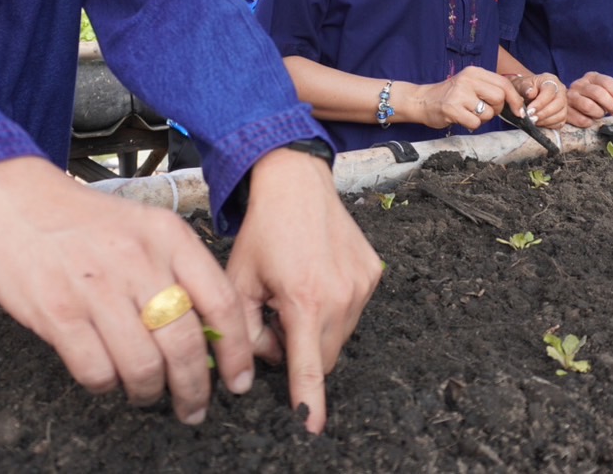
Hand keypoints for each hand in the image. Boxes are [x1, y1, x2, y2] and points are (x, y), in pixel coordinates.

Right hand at [0, 157, 252, 424]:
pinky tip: (106, 376)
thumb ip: (180, 271)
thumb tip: (210, 335)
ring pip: (143, 366)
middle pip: (184, 344)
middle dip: (194, 388)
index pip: (220, 302)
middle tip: (193, 406)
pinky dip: (105, 385)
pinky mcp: (58, 312)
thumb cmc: (87, 221)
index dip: (236, 351)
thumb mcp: (147, 227)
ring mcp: (97, 287)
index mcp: (169, 236)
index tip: (238, 380)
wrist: (18, 199)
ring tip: (146, 392)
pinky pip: (96, 371)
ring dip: (148, 392)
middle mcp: (138, 260)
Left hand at [226, 146, 380, 432]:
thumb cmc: (263, 231)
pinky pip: (353, 311)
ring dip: (317, 330)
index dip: (309, 401)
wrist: (297, 184)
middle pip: (324, 356)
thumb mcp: (239, 281)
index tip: (312, 428)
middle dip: (300, 353)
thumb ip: (242, 332)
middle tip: (275, 318)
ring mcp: (362, 285)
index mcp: (304, 301)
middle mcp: (341, 296)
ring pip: (340, 335)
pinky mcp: (373, 274)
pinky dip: (333, 307)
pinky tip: (314, 277)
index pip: (309, 367)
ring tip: (295, 292)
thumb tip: (255, 367)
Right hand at [408, 66, 523, 130]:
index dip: (515, 99)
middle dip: (496, 109)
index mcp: (474, 72)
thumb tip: (517, 104)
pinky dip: (472, 125)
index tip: (519, 111)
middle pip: (499, 98)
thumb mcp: (470, 84)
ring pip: (488, 113)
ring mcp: (459, 94)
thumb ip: (490, 88)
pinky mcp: (452, 109)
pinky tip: (462, 119)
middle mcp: (468, 80)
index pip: (504, 84)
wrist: (423, 100)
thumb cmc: (451, 95)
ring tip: (470, 114)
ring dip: (483, 119)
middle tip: (484, 110)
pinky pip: (475, 123)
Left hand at [505, 73, 567, 129]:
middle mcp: (560, 90)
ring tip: (533, 121)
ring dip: (546, 120)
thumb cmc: (525, 88)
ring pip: (561, 114)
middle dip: (544, 113)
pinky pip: (560, 122)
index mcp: (551, 80)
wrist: (527, 92)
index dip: (540, 103)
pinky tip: (539, 123)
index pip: (550, 91)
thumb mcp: (521, 84)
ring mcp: (563, 102)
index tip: (529, 111)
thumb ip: (525, 87)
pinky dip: (549, 125)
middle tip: (531, 118)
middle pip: (559, 103)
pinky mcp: (563, 113)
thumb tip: (530, 93)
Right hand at [565, 71, 612, 127]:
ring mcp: (570, 97)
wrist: (569, 102)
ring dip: (599, 113)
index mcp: (591, 77)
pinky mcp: (565, 111)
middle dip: (611, 105)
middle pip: (598, 93)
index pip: (606, 82)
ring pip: (588, 106)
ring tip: (600, 115)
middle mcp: (579, 84)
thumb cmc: (592, 96)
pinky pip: (581, 119)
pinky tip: (590, 120)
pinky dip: (589, 122)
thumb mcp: (605, 88)